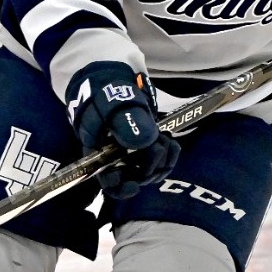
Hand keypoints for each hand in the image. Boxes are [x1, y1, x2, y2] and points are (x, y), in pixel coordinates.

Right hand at [66, 61, 179, 200]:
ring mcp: (131, 156)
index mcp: (100, 155)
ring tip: (166, 140)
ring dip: (163, 160)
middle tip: (160, 144)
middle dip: (151, 166)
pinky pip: (160, 161)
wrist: (112, 82)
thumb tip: (145, 140)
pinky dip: (169, 154)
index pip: (109, 183)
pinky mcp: (145, 149)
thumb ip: (125, 121)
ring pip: (151, 172)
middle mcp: (115, 161)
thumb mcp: (112, 103)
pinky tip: (171, 142)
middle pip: (135, 179)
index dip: (122, 188)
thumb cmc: (104, 93)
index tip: (136, 185)